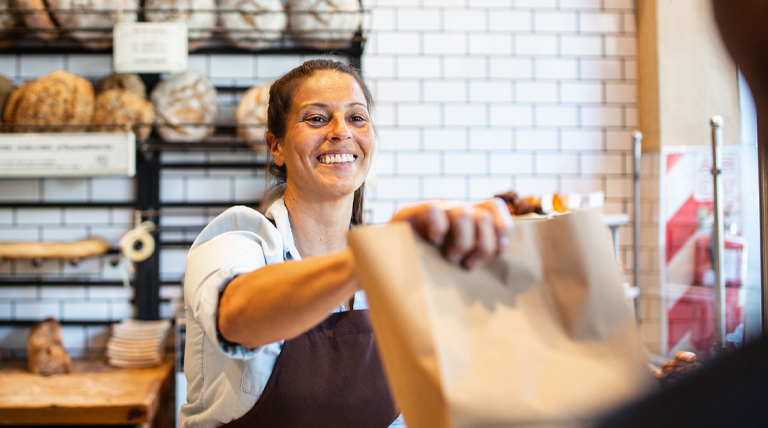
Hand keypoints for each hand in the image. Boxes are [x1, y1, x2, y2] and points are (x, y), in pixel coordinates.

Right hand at [390, 198, 512, 269]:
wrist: (383, 269)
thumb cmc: (428, 273)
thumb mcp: (460, 265)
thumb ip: (479, 256)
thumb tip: (504, 257)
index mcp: (467, 220)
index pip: (494, 206)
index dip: (502, 228)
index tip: (500, 250)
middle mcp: (452, 210)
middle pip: (484, 217)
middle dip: (481, 246)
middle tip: (467, 264)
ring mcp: (432, 210)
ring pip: (464, 214)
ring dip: (462, 242)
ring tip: (450, 258)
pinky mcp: (409, 213)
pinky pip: (434, 211)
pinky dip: (437, 230)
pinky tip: (432, 242)